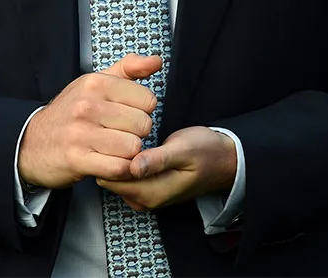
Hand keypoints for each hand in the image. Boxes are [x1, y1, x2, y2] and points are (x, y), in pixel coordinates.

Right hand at [18, 53, 162, 189]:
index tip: (126, 114)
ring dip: (129, 154)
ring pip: (133, 147)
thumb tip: (157, 61)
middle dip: (136, 133)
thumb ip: (128, 69)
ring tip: (114, 149)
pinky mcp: (78, 159)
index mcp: (95, 82)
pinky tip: (109, 162)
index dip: (141, 111)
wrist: (32, 141)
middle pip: (143, 125)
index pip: (147, 100)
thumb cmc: (70, 112)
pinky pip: (119, 168)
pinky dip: (120, 170)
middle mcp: (87, 105)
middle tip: (119, 133)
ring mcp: (81, 132)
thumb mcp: (94, 83)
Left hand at [96, 125, 237, 210]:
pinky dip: (120, 161)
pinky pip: (123, 176)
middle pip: (109, 180)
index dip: (104, 156)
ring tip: (113, 132)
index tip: (102, 133)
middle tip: (106, 128)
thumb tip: (133, 168)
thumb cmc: (206, 151)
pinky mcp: (147, 188)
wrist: (225, 160)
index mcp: (153, 193)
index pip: (111, 180)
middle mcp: (146, 199)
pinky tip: (123, 144)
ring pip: (115, 177)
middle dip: (106, 156)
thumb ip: (158, 160)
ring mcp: (146, 195)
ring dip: (112, 157)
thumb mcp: (183, 150)